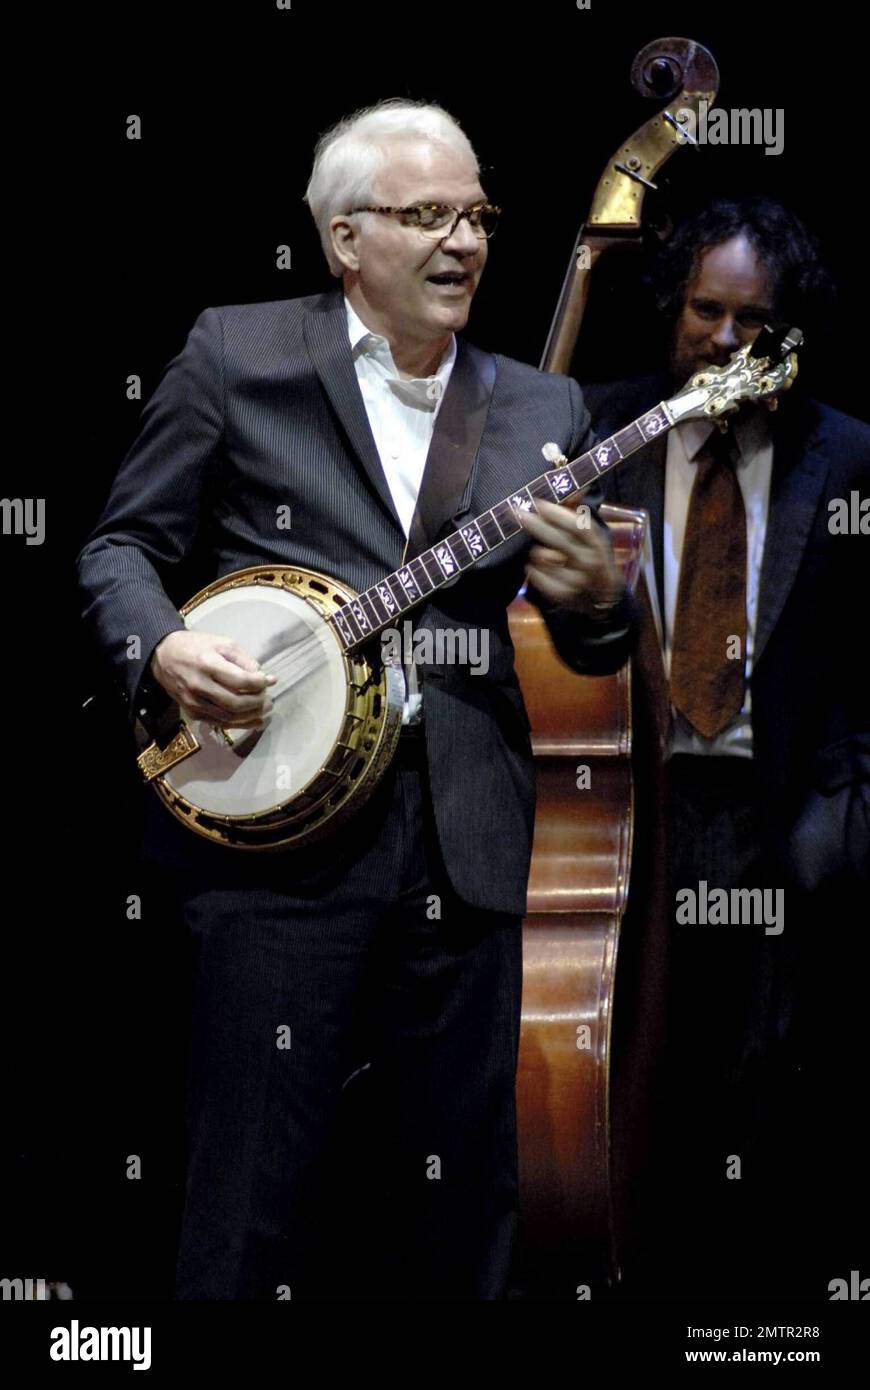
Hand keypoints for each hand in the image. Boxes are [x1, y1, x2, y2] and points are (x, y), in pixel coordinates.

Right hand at [151, 631, 276, 727]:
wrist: (163, 657)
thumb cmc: (196, 647)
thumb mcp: (221, 643)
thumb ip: (243, 659)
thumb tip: (262, 676)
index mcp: (208, 664)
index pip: (240, 680)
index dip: (260, 683)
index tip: (271, 680)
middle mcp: (199, 686)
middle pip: (236, 703)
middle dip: (258, 703)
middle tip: (269, 699)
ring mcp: (194, 702)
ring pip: (229, 717)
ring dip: (251, 716)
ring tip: (265, 710)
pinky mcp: (192, 712)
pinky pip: (220, 723)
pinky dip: (240, 724)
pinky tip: (254, 721)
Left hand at [518, 500, 622, 614]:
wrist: (604, 597)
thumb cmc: (593, 557)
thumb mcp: (593, 535)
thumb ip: (580, 511)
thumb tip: (578, 485)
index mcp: (597, 543)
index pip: (577, 526)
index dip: (556, 513)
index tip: (538, 503)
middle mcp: (589, 561)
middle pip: (557, 540)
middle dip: (534, 524)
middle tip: (516, 512)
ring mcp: (577, 580)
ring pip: (543, 558)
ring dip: (535, 550)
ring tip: (539, 549)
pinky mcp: (563, 595)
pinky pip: (537, 576)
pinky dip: (532, 569)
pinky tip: (536, 566)